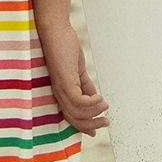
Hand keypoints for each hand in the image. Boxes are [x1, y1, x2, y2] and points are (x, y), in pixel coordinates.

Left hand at [39, 19, 109, 133]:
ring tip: (105, 105)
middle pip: (74, 119)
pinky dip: (91, 102)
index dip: (84, 126)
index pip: (71, 117)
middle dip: (91, 124)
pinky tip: (99, 97)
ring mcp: (60, 87)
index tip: (97, 130)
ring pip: (77, 111)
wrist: (55, 31)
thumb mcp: (78, 71)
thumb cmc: (64, 49)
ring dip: (94, 112)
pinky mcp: (64, 79)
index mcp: (61, 93)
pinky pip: (78, 99)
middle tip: (106, 122)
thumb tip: (95, 98)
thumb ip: (85, 86)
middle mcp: (58, 93)